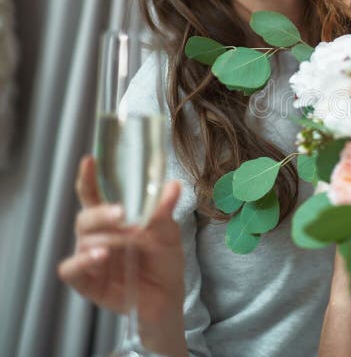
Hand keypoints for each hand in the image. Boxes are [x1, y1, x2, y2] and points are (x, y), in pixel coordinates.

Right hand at [58, 156, 186, 354]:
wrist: (168, 297)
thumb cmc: (164, 261)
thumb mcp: (168, 234)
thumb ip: (164, 211)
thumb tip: (172, 185)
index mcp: (113, 219)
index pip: (94, 195)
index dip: (88, 178)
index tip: (89, 160)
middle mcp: (97, 236)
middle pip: (86, 217)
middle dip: (101, 212)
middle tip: (121, 212)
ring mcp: (89, 258)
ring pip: (83, 239)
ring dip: (105, 237)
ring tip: (124, 240)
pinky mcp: (86, 282)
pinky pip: (71, 269)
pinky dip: (83, 261)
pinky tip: (101, 256)